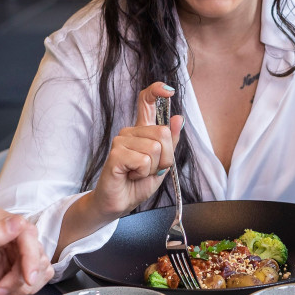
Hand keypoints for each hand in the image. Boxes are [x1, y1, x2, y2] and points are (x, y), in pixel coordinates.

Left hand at [0, 207, 54, 294]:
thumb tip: (16, 222)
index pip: (25, 229)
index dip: (29, 252)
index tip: (26, 275)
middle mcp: (9, 231)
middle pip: (36, 246)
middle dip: (25, 272)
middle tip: (5, 288)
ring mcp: (19, 249)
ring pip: (42, 263)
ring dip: (23, 283)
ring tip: (0, 289)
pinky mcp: (27, 266)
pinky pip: (44, 275)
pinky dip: (29, 288)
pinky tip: (9, 291)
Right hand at [88, 81, 184, 221]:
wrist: (120, 203)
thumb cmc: (137, 183)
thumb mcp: (163, 163)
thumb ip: (171, 142)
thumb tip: (178, 118)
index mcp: (143, 130)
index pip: (147, 101)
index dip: (157, 91)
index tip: (168, 91)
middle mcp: (131, 131)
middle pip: (163, 133)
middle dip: (165, 157)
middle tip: (150, 169)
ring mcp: (121, 141)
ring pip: (155, 148)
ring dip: (153, 168)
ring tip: (139, 173)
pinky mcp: (116, 154)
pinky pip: (143, 160)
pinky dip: (142, 173)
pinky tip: (131, 175)